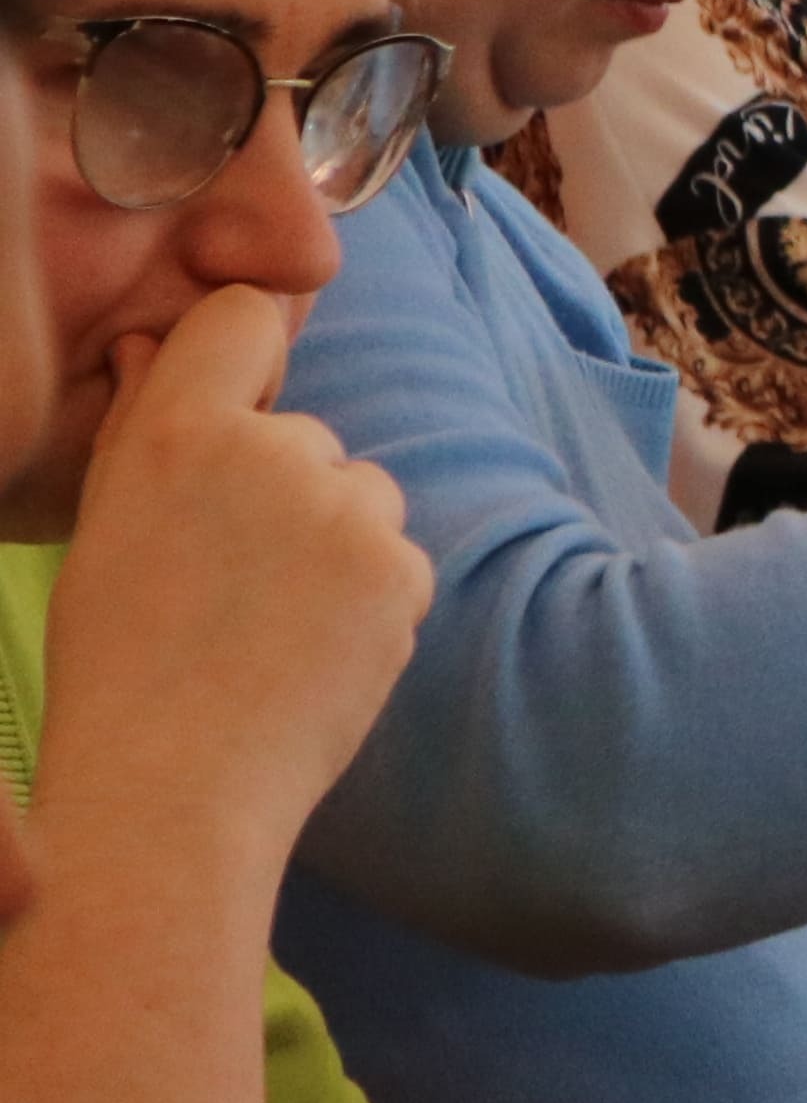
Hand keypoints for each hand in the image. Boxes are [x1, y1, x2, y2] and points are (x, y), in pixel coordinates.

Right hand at [42, 288, 425, 868]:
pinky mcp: (402, 569)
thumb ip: (145, 425)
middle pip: (305, 435)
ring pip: (360, 496)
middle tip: (226, 586)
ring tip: (267, 626)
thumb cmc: (118, 659)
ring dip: (332, 543)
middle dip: (280, 493)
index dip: (242, 356)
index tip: (235, 409)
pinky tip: (310, 653)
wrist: (172, 784)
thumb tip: (159, 342)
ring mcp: (346, 509)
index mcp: (177, 431)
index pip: (240, 319)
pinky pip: (397, 558)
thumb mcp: (107, 528)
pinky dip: (370, 598)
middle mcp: (271, 450)